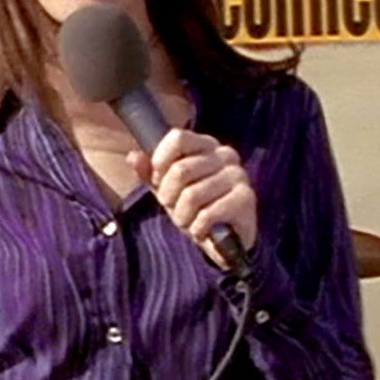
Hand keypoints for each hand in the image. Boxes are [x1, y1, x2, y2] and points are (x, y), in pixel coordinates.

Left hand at [128, 128, 256, 268]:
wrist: (225, 241)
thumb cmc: (195, 209)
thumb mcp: (168, 190)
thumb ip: (149, 173)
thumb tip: (133, 157)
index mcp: (206, 145)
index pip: (178, 138)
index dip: (160, 162)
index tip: (158, 181)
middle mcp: (225, 155)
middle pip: (181, 170)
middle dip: (169, 196)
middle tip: (174, 208)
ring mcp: (238, 175)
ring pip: (192, 195)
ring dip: (182, 216)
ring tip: (188, 221)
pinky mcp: (246, 198)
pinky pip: (208, 214)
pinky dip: (197, 228)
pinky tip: (202, 230)